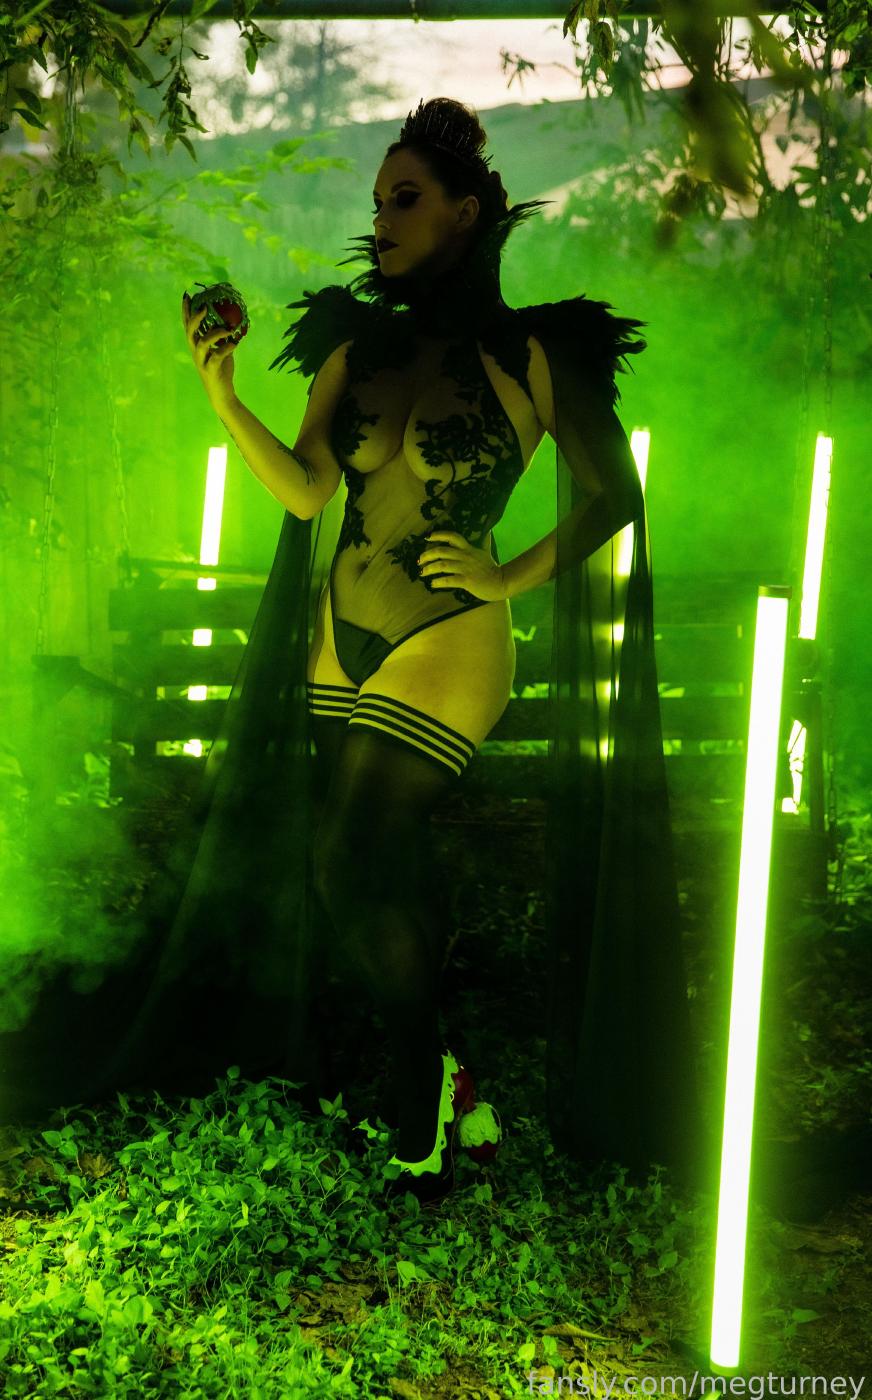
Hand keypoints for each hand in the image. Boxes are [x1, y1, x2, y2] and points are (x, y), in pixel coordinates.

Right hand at [182, 292, 238, 408]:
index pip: (188, 326)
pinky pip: (217, 357)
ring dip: (214, 334)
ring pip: (201, 344)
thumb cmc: (221, 371)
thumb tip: (231, 322)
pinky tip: (234, 344)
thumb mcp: (222, 351)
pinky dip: (226, 349)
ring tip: (227, 329)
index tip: (188, 296)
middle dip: (195, 319)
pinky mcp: (211, 371)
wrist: (222, 395)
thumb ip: (222, 338)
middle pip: (190, 333)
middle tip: (204, 308)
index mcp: (197, 347)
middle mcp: (196, 353)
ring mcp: (202, 362)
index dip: (186, 312)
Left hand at [417, 530, 505, 602]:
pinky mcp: (467, 581)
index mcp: (468, 549)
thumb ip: (484, 542)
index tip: (428, 537)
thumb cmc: (492, 568)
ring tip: (423, 573)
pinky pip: (448, 580)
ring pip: (442, 565)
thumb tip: (488, 531)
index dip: (438, 535)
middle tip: (420, 560)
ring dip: (429, 569)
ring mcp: (465, 568)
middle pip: (441, 551)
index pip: (452, 536)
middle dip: (427, 555)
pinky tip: (433, 584)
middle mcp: (465, 556)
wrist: (502, 582)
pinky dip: (438, 582)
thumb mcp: (487, 552)